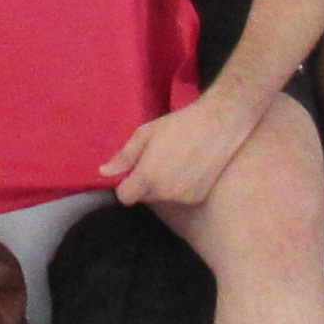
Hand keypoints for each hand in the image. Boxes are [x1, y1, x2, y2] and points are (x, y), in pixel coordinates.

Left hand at [101, 90, 258, 208]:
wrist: (219, 126)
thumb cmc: (179, 126)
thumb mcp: (145, 134)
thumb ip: (124, 157)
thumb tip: (104, 172)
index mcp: (147, 178)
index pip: (125, 196)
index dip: (125, 184)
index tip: (134, 170)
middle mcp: (164, 193)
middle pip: (144, 196)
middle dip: (145, 183)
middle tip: (157, 159)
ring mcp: (183, 197)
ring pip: (163, 197)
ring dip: (163, 185)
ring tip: (175, 161)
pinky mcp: (198, 197)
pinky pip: (180, 196)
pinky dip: (181, 187)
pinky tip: (189, 168)